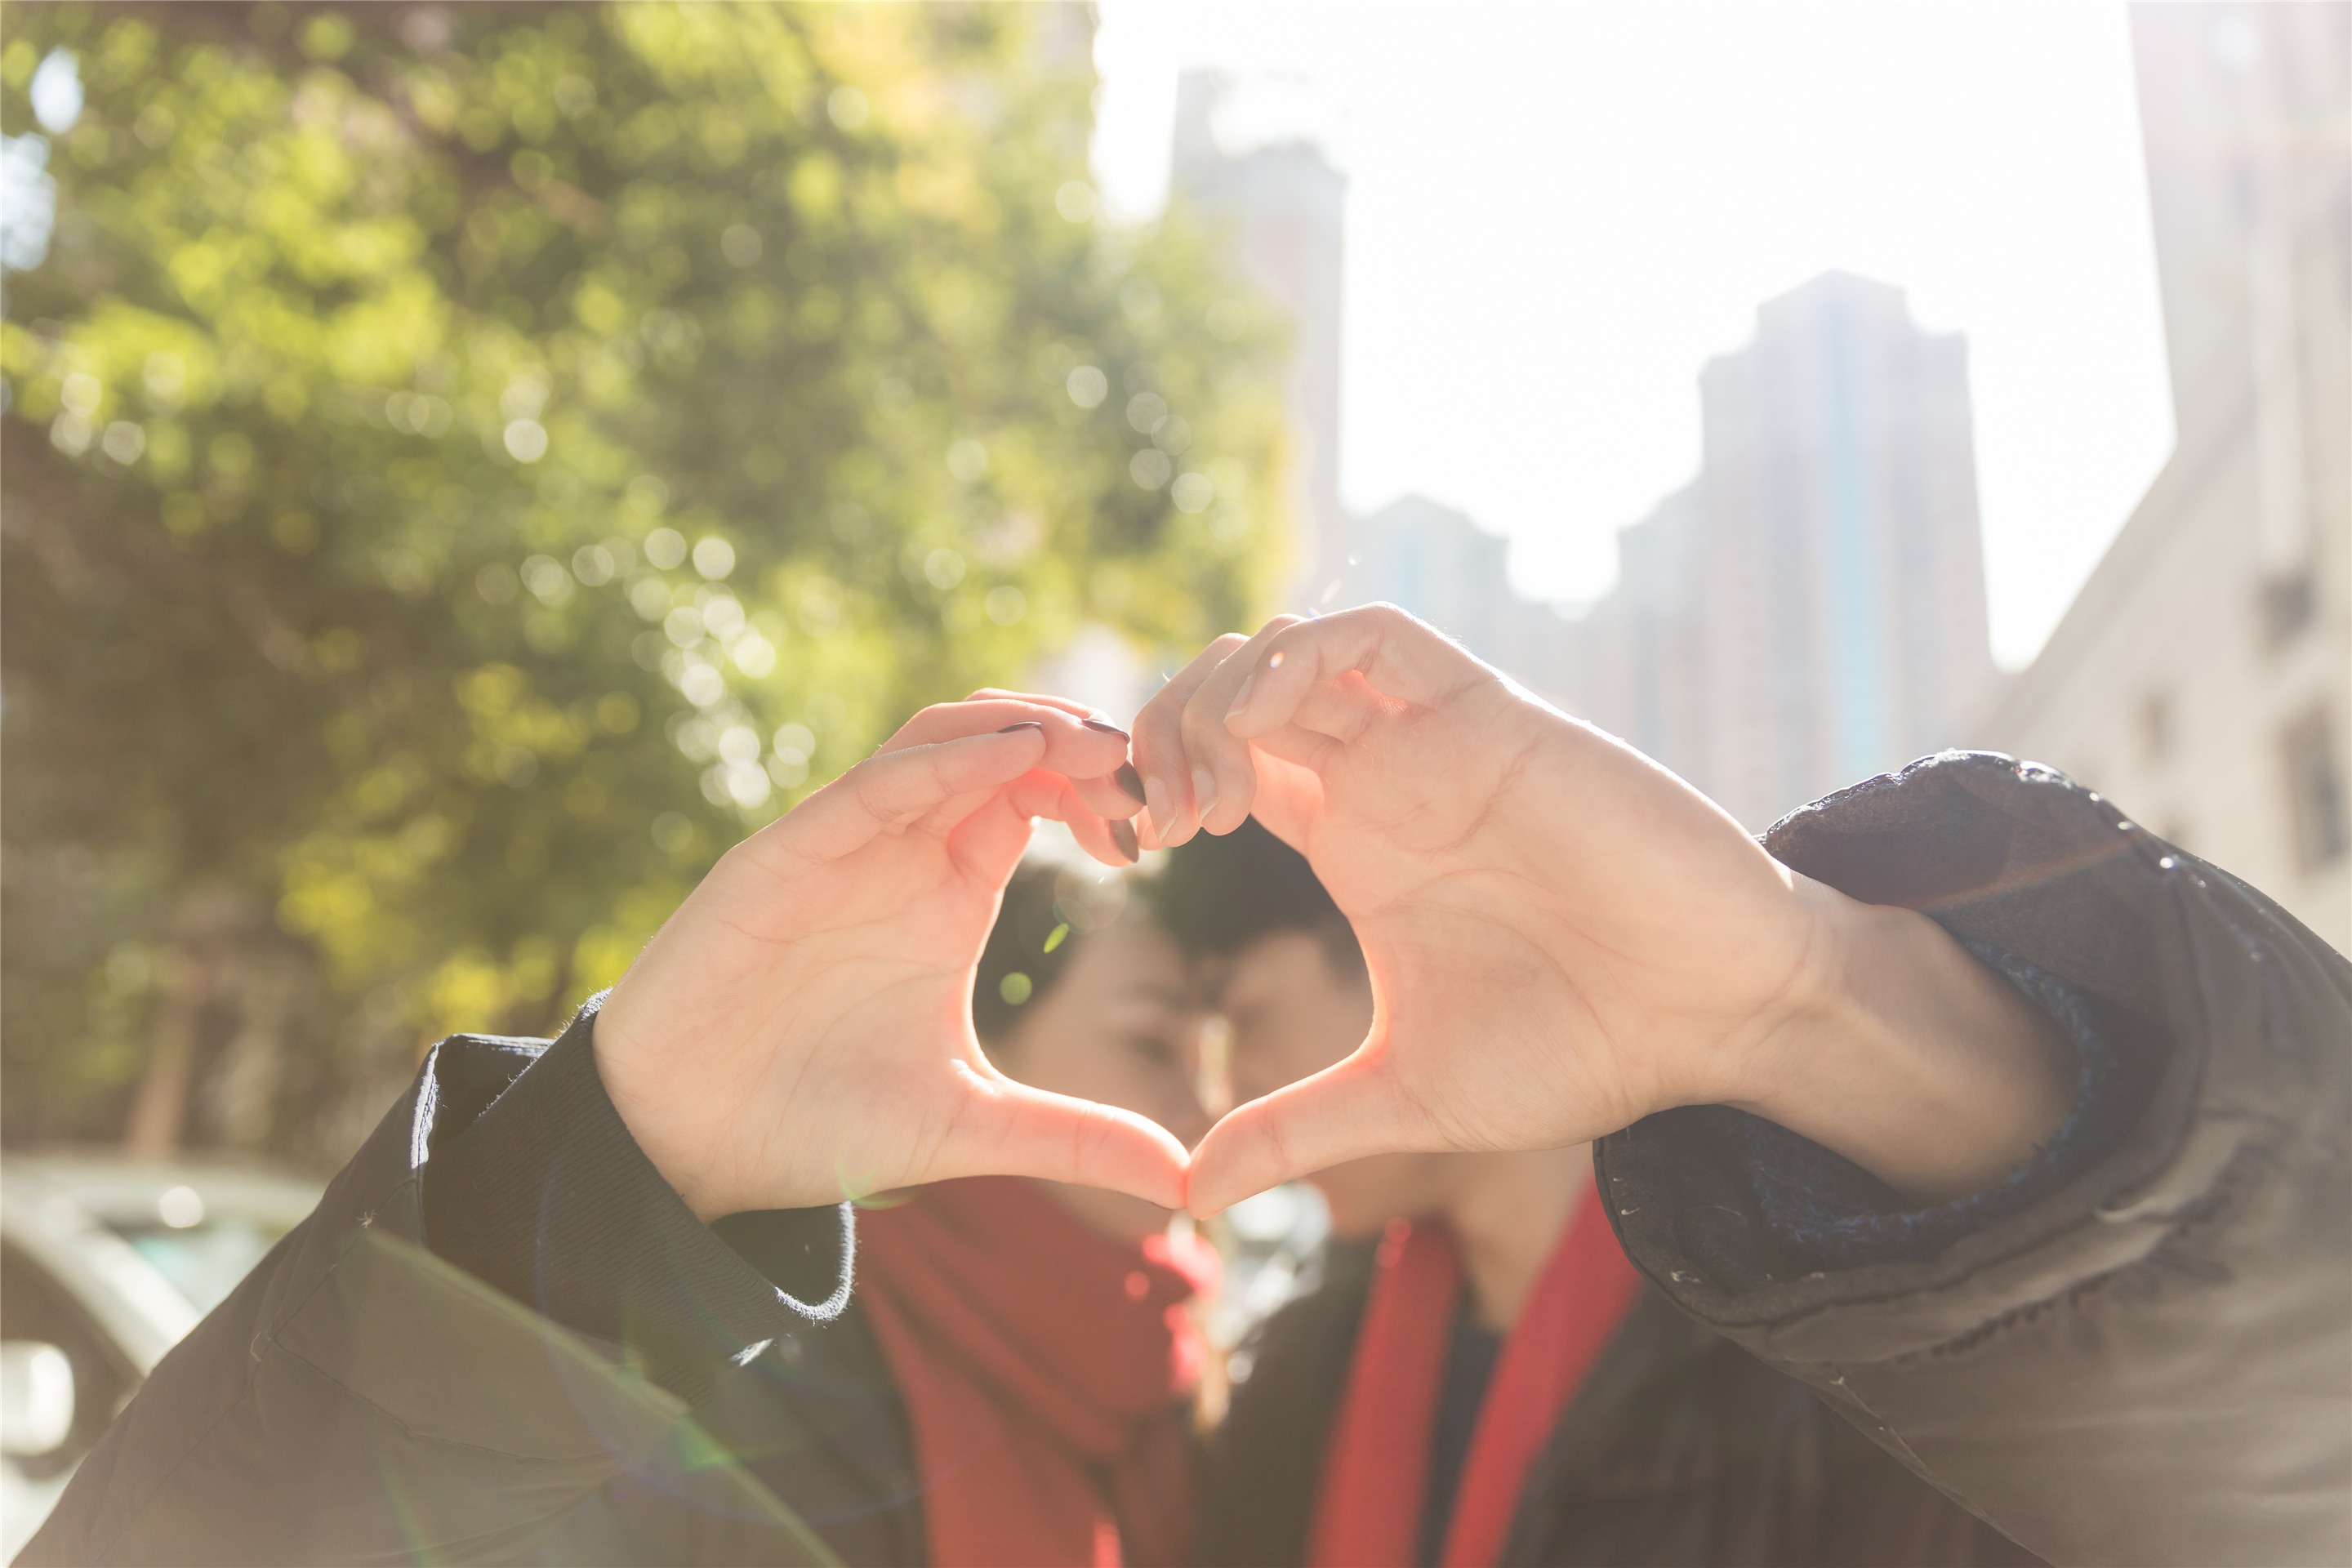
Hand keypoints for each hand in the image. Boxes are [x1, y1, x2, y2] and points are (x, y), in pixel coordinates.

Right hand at [596, 696, 1179, 1220]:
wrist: (684, 1150)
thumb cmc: (815, 1124)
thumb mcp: (971, 1127)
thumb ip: (1075, 1138)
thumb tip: (1190, 1184)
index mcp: (949, 892)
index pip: (1040, 796)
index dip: (1106, 791)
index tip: (1166, 829)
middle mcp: (900, 853)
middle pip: (1002, 744)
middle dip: (1083, 739)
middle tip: (1153, 768)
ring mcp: (842, 847)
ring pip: (941, 738)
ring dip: (1023, 724)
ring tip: (1098, 742)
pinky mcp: (784, 857)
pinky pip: (871, 784)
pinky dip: (945, 759)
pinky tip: (1013, 755)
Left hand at [1134, 607, 2070, 1215]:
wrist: (1711, 1019)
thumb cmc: (1580, 1048)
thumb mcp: (1404, 1096)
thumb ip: (1295, 1132)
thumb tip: (1187, 1196)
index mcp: (1351, 841)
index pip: (1221, 764)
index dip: (1155, 784)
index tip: (1127, 853)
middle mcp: (1382, 778)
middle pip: (1234, 693)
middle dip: (1164, 731)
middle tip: (1152, 821)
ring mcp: (1431, 741)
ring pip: (1289, 649)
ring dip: (1219, 695)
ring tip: (1204, 793)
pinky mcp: (1490, 717)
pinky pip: (1374, 637)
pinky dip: (1299, 659)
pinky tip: (1264, 733)